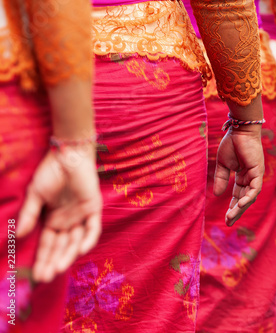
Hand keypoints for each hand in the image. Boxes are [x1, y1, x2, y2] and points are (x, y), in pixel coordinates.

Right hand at [18, 146, 101, 282]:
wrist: (67, 155)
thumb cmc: (50, 173)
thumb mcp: (35, 195)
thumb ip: (30, 215)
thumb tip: (19, 235)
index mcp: (53, 220)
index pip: (48, 245)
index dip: (42, 259)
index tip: (35, 275)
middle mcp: (68, 222)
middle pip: (61, 247)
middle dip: (53, 262)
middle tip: (45, 277)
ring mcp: (81, 216)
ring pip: (76, 241)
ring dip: (68, 255)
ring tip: (58, 269)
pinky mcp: (93, 209)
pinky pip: (93, 228)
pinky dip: (88, 239)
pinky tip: (79, 251)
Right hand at [214, 126, 264, 225]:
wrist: (239, 130)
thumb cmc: (232, 143)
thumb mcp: (223, 165)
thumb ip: (221, 179)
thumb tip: (216, 195)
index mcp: (243, 176)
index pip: (238, 195)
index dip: (232, 207)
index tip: (226, 219)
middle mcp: (251, 178)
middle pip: (245, 199)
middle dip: (237, 211)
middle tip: (228, 223)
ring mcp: (256, 175)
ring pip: (250, 197)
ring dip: (240, 207)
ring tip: (231, 217)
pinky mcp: (258, 172)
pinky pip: (254, 189)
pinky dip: (248, 198)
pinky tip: (239, 205)